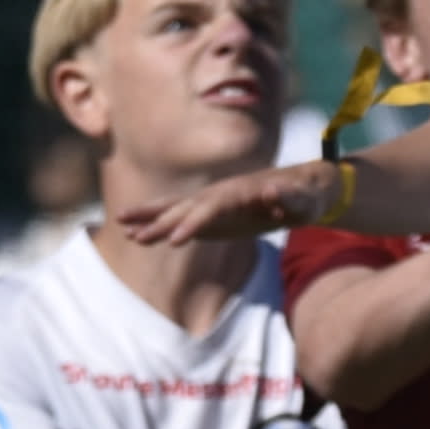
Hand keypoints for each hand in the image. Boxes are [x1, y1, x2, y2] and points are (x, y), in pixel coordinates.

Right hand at [115, 167, 307, 252]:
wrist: (303, 188)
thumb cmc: (306, 197)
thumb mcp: (305, 199)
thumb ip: (289, 197)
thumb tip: (274, 190)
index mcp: (239, 192)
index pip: (210, 208)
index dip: (192, 224)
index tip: (173, 241)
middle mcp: (220, 194)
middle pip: (185, 208)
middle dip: (159, 222)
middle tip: (133, 236)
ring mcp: (212, 202)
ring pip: (175, 210)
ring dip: (150, 219)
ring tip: (123, 229)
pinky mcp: (211, 215)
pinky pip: (179, 218)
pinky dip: (158, 224)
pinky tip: (137, 234)